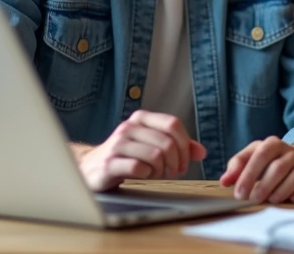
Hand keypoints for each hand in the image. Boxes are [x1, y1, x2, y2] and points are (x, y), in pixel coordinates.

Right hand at [73, 110, 206, 191]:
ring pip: (156, 155)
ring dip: (161, 170)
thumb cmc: (126, 156)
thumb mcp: (151, 146)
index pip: (173, 124)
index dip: (185, 144)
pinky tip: (142, 176)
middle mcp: (129, 127)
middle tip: (173, 172)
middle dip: (175, 162)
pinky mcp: (110, 162)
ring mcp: (118, 144)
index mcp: (141, 118)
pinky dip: (147, 176)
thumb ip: (177, 146)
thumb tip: (201, 152)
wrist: (91, 168)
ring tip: (155, 173)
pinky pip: (139, 168)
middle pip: (167, 142)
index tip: (184, 161)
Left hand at [219, 136, 293, 203]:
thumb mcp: (253, 156)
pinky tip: (291, 198)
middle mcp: (290, 151)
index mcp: (273, 143)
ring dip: (281, 192)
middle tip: (253, 200)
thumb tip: (225, 180)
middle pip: (278, 168)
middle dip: (264, 187)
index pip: (260, 155)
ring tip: (270, 200)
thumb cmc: (272, 160)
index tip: (239, 193)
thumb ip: (237, 166)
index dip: (249, 175)